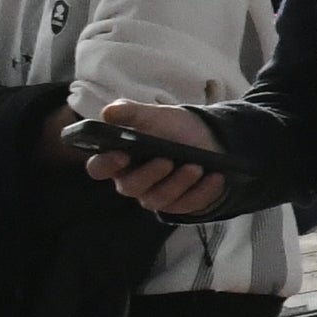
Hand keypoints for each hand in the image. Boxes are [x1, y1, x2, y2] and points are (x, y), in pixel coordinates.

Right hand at [73, 103, 233, 215]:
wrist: (206, 137)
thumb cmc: (171, 127)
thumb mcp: (153, 115)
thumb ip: (130, 112)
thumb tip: (108, 113)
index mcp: (118, 159)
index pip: (99, 168)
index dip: (107, 164)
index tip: (122, 155)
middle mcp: (132, 181)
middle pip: (130, 187)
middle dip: (149, 175)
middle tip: (167, 160)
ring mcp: (156, 195)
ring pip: (158, 199)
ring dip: (178, 183)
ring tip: (196, 167)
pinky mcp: (180, 204)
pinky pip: (188, 204)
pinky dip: (203, 191)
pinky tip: (216, 177)